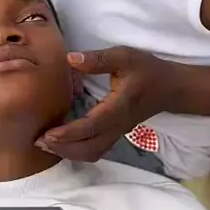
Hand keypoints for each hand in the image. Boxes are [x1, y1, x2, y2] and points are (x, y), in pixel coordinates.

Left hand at [37, 46, 178, 160]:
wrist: (171, 88)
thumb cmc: (147, 70)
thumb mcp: (124, 56)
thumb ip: (97, 59)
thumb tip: (70, 59)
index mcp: (119, 107)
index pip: (92, 126)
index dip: (69, 133)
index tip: (48, 134)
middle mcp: (118, 125)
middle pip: (90, 148)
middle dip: (63, 148)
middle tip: (38, 141)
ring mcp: (118, 132)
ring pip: (93, 153)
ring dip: (69, 153)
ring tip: (45, 144)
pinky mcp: (116, 133)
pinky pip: (96, 149)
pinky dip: (77, 151)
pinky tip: (62, 143)